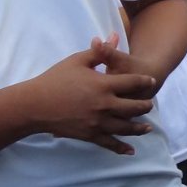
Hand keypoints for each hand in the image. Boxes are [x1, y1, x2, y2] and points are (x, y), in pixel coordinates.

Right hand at [20, 38, 156, 154]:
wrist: (34, 104)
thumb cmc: (55, 79)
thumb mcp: (78, 61)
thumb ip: (99, 51)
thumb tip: (114, 35)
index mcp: (104, 85)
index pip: (133, 83)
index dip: (144, 81)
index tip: (151, 81)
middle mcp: (104, 105)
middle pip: (134, 107)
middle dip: (145, 106)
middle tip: (150, 105)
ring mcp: (97, 122)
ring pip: (126, 127)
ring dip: (139, 128)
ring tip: (148, 128)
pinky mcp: (89, 135)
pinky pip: (110, 143)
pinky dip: (121, 148)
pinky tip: (131, 150)